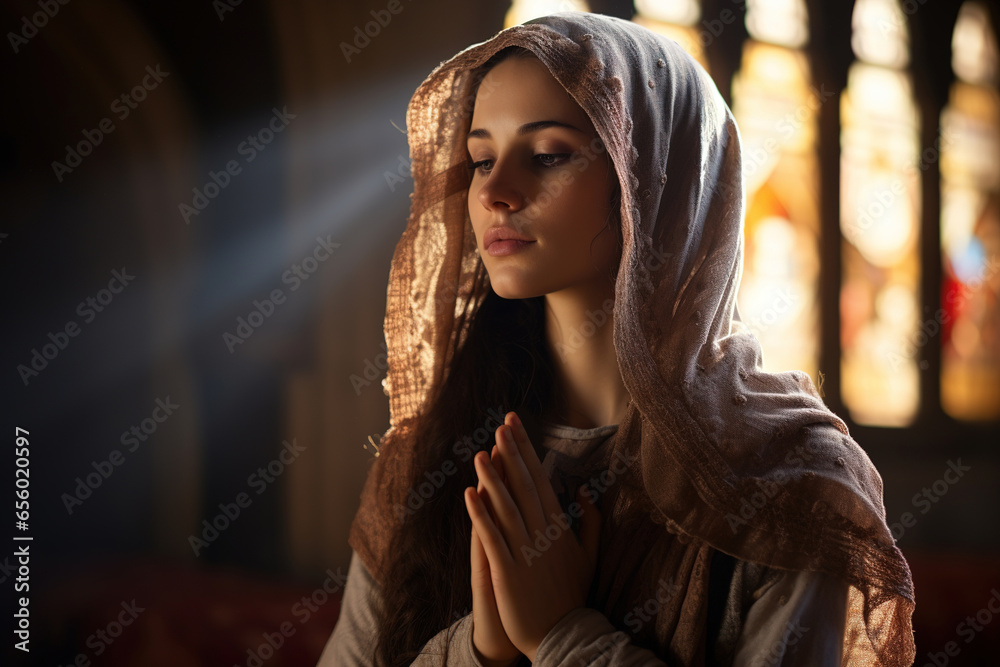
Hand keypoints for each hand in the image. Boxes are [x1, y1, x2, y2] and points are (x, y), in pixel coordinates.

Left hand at [464, 411, 602, 662]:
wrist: (563, 636)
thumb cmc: (573, 595)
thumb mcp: (590, 555)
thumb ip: (591, 521)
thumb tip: (583, 491)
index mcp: (560, 527)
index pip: (541, 480)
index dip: (528, 451)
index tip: (516, 426)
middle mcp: (543, 534)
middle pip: (525, 486)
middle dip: (513, 454)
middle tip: (501, 425)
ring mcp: (525, 552)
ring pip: (507, 508)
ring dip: (493, 479)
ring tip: (481, 452)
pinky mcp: (508, 572)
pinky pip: (492, 538)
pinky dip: (480, 515)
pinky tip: (469, 494)